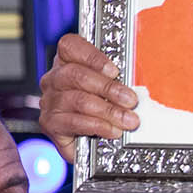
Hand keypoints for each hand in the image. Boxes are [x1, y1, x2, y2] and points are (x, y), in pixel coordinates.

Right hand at [40, 34, 139, 162]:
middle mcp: (55, 79)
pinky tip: (113, 130)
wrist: (90, 146)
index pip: (70, 46)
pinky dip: (97, 126)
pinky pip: (73, 122)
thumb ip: (123, 82)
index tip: (115, 70)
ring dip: (108, 110)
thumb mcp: (116, 90)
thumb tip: (142, 85)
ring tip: (129, 120)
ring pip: (78, 100)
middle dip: (108, 88)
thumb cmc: (105, 110)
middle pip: (76, 74)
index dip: (92, 56)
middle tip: (131, 101)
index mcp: (68, 63)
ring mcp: (50, 101)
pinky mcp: (50, 124)